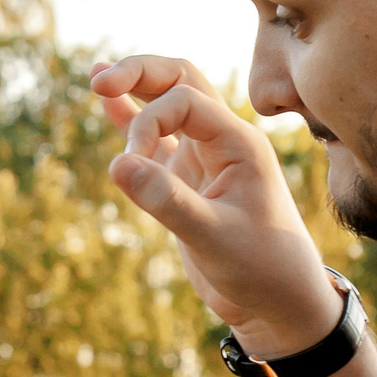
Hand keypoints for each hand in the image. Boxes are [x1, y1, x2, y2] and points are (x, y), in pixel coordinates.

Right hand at [88, 56, 343, 359]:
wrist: (278, 303)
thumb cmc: (261, 270)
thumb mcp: (214, 238)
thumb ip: (168, 201)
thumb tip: (117, 164)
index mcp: (239, 143)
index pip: (185, 101)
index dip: (148, 123)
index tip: (130, 166)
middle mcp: (224, 142)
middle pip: (181, 81)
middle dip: (140, 73)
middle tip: (98, 80)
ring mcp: (205, 159)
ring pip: (169, 106)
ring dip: (137, 89)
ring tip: (97, 77)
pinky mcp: (189, 180)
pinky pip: (160, 139)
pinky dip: (134, 121)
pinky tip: (108, 105)